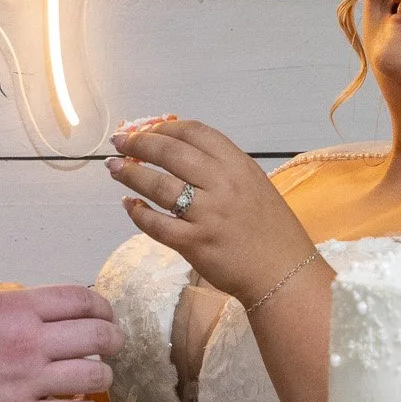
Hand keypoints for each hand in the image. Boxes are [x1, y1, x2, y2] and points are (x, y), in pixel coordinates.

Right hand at [0, 285, 121, 401]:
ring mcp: (28, 381)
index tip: (105, 315)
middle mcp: (29, 341)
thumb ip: (8, 306)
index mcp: (16, 307)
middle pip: (96, 335)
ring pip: (92, 375)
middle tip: (113, 345)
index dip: (101, 307)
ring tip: (100, 377)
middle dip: (113, 339)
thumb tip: (38, 310)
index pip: (79, 299)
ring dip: (103, 376)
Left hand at [109, 119, 317, 305]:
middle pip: (170, 153)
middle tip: (120, 143)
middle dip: (139, 143)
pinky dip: (138, 214)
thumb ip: (222, 169)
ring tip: (115, 168)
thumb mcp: (254, 185)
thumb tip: (179, 151)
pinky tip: (129, 206)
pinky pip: (157, 224)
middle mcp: (222, 185)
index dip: (165, 127)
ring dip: (130, 173)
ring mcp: (207, 215)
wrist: (285, 274)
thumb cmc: (271, 231)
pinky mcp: (195, 243)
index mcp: (239, 165)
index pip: (195, 133)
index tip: (147, 129)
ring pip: (157, 185)